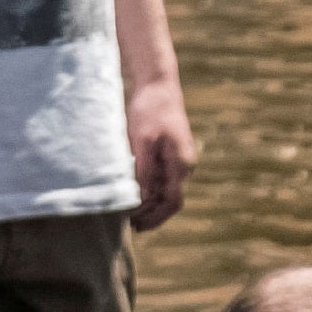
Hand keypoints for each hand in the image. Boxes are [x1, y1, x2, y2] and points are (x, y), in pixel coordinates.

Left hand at [127, 76, 196, 230]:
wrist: (158, 85)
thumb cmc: (150, 110)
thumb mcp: (143, 141)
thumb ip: (144, 171)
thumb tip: (142, 199)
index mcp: (181, 164)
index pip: (172, 202)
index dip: (155, 218)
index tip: (136, 226)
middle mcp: (184, 165)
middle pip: (170, 200)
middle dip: (151, 215)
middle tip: (128, 224)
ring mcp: (179, 159)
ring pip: (166, 190)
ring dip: (149, 203)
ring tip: (127, 212)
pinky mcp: (171, 153)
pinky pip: (162, 178)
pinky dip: (149, 189)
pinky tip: (133, 192)